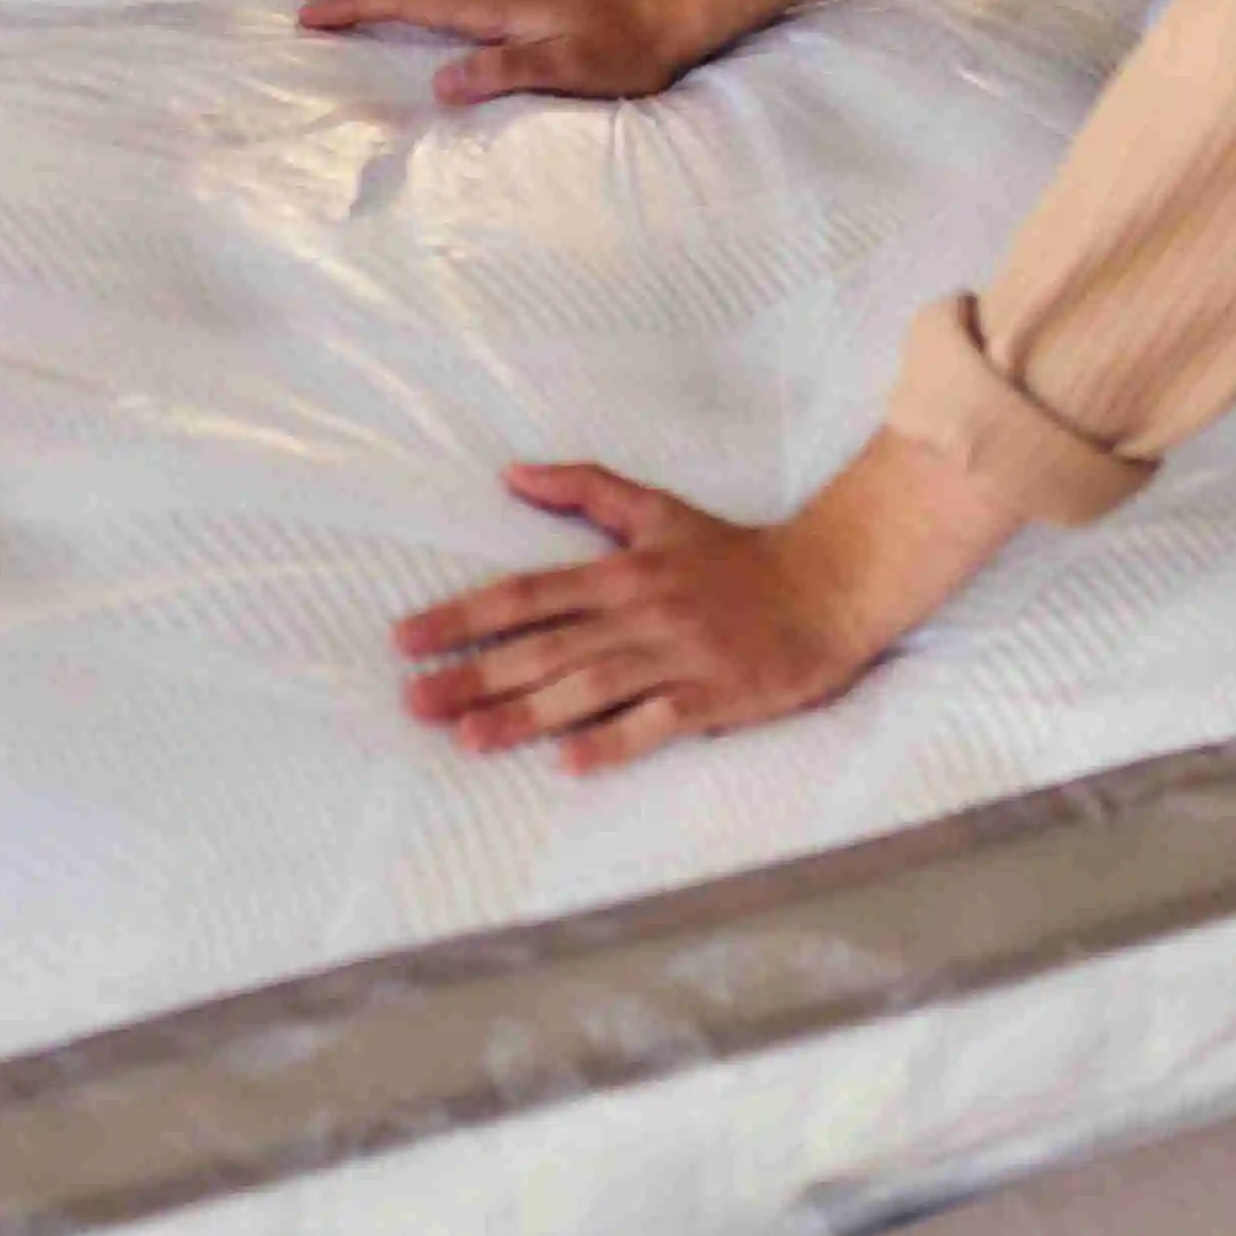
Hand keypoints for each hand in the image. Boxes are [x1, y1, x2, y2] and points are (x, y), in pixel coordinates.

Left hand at [392, 436, 1024, 773]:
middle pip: (543, 647)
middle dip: (474, 673)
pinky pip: (659, 723)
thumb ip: (584, 489)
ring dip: (526, 714)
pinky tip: (571, 764)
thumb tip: (511, 472)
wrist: (829, 584)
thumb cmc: (734, 554)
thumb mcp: (658, 510)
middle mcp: (641, 614)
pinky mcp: (717, 696)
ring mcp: (679, 657)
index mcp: (621, 572)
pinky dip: (616, 741)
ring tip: (467, 738)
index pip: (525, 595)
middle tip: (412, 700)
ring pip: (589, 687)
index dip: (462, 616)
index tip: (406, 639)